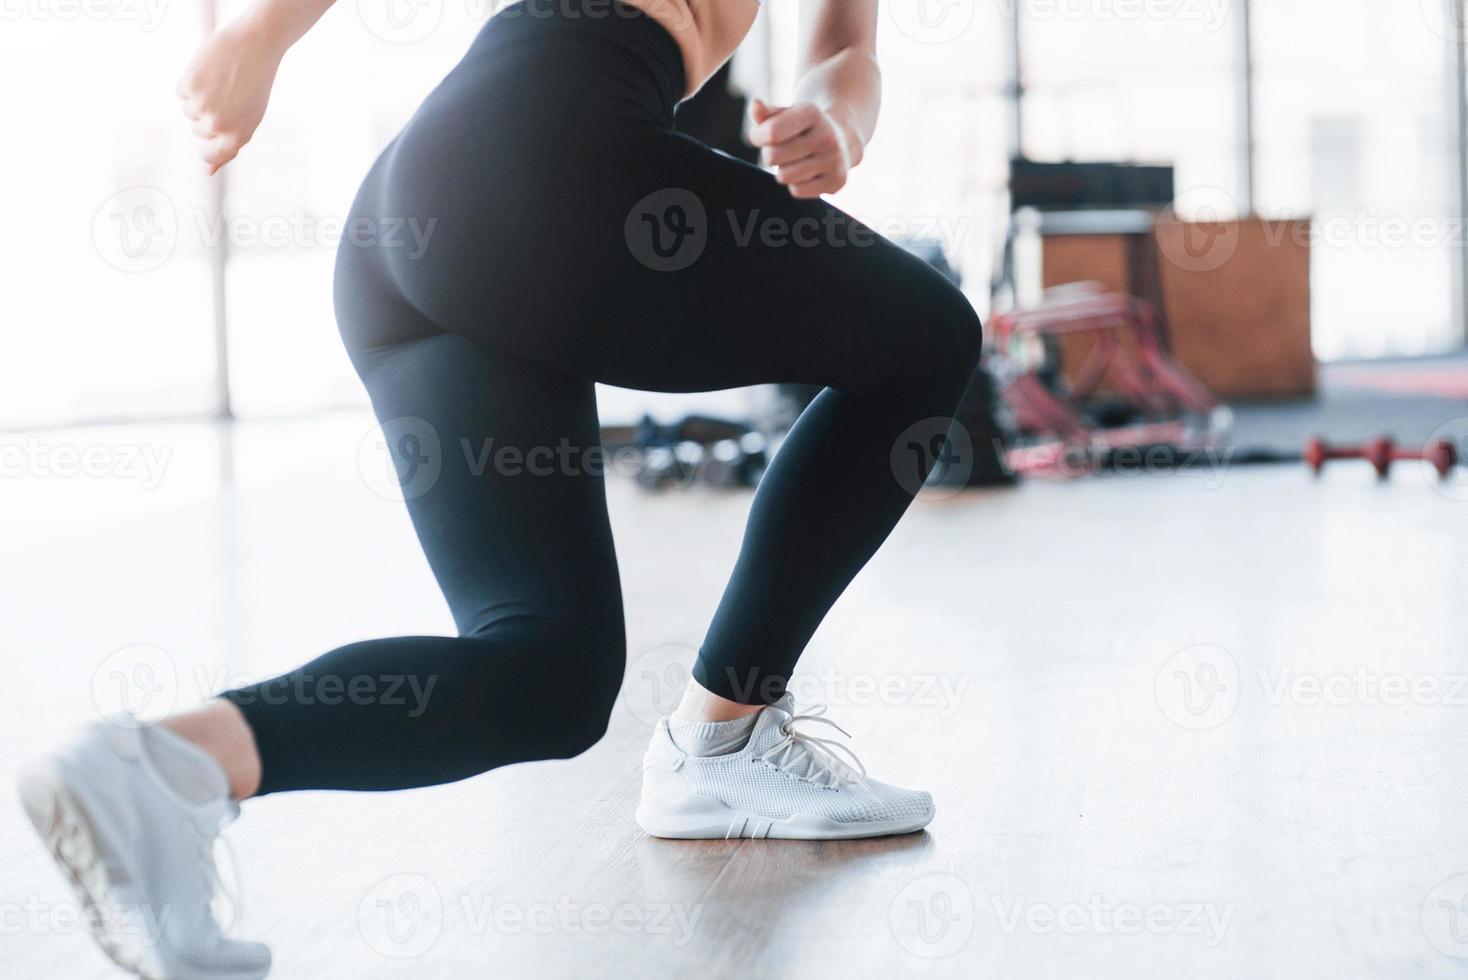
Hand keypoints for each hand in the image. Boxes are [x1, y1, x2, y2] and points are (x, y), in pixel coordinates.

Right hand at [176, 21, 283, 175]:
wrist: (256, 45)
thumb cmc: (255, 84)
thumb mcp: (249, 119)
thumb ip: (228, 146)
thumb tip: (207, 173)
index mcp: (238, 137)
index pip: (209, 155)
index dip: (207, 144)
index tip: (212, 131)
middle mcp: (219, 126)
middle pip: (196, 130)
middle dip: (207, 114)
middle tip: (228, 95)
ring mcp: (203, 106)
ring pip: (187, 111)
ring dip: (198, 97)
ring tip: (220, 82)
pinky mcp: (190, 85)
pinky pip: (180, 92)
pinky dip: (190, 81)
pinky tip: (209, 71)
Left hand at [749, 99, 862, 199]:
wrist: (841, 138)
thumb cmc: (803, 127)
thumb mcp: (785, 114)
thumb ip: (765, 113)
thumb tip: (755, 104)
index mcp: (812, 113)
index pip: (771, 133)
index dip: (759, 136)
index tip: (764, 135)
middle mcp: (826, 136)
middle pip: (773, 157)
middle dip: (771, 155)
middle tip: (783, 150)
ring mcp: (834, 160)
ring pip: (784, 177)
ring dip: (783, 171)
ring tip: (796, 161)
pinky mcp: (837, 181)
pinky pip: (797, 191)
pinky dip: (796, 184)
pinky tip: (807, 172)